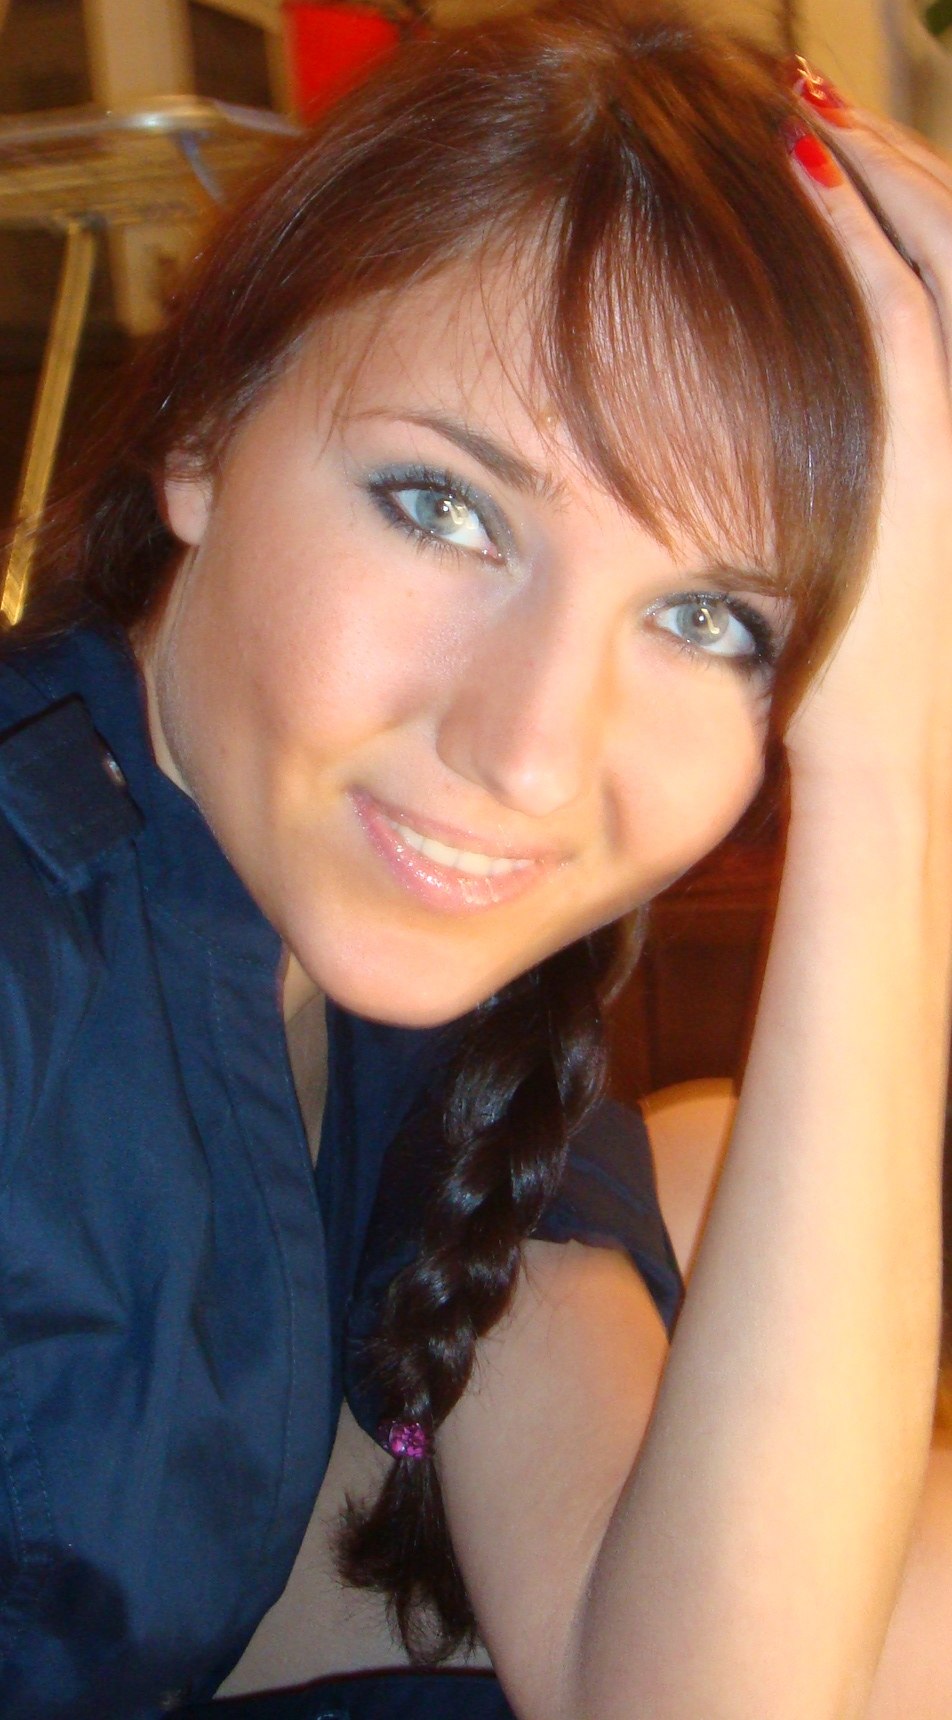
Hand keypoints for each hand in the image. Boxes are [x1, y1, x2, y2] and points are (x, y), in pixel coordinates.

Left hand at [783, 99, 951, 798]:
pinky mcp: (934, 456)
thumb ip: (854, 453)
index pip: (949, 272)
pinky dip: (859, 242)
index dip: (899, 194)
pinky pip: (901, 319)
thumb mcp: (859, 537)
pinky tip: (806, 186)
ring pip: (937, 257)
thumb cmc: (858, 668)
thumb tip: (795, 396)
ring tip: (806, 112)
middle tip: (813, 96)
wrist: (893, 753)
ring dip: (874, 176)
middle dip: (888, 158)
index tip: (830, 141)